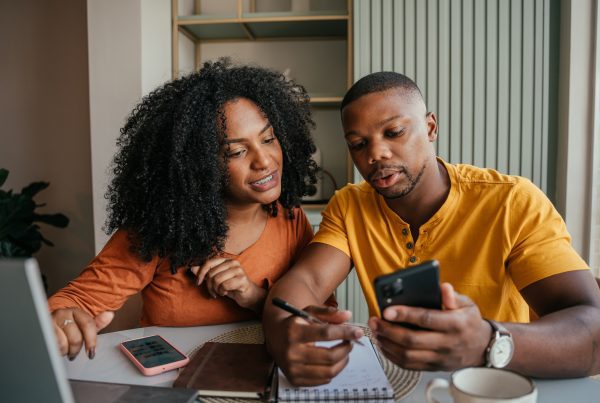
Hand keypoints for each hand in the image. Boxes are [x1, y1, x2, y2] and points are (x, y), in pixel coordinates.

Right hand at [51, 308, 113, 359]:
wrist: (48, 322)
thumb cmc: (69, 325)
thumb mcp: (84, 323)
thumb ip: (97, 322)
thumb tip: (109, 315)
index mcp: (76, 311)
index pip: (88, 324)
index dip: (91, 340)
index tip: (91, 353)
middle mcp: (62, 313)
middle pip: (76, 337)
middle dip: (77, 349)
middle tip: (74, 352)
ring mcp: (50, 321)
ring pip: (63, 344)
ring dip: (66, 351)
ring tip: (65, 349)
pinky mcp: (41, 331)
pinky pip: (52, 347)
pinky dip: (56, 351)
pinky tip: (57, 349)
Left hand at [190, 257, 265, 311]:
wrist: (248, 295)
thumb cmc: (232, 286)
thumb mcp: (217, 279)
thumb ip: (206, 273)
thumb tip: (192, 268)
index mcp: (226, 260)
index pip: (208, 262)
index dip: (201, 273)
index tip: (198, 283)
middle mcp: (233, 262)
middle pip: (211, 273)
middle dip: (209, 286)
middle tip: (213, 292)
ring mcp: (239, 270)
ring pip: (217, 280)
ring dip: (216, 290)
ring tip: (220, 292)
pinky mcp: (242, 279)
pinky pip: (224, 286)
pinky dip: (222, 292)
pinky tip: (226, 293)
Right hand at [268, 305, 363, 385]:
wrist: (274, 337)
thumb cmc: (294, 323)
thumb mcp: (308, 312)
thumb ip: (328, 313)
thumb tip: (348, 316)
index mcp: (294, 331)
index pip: (326, 334)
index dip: (345, 333)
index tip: (357, 332)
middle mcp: (291, 351)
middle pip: (329, 356)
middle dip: (346, 349)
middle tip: (350, 343)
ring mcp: (292, 368)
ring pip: (328, 372)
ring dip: (343, 362)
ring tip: (344, 352)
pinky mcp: (294, 380)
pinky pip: (322, 381)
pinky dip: (333, 372)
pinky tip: (333, 362)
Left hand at [368, 283, 491, 370]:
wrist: (482, 348)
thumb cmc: (469, 322)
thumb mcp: (467, 304)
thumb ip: (452, 296)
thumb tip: (442, 287)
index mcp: (455, 324)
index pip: (426, 319)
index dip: (405, 314)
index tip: (387, 310)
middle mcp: (447, 343)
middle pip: (412, 340)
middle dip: (389, 330)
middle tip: (375, 321)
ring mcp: (440, 358)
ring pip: (408, 356)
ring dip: (388, 344)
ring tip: (377, 331)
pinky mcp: (434, 367)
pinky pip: (409, 366)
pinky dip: (393, 356)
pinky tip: (385, 344)